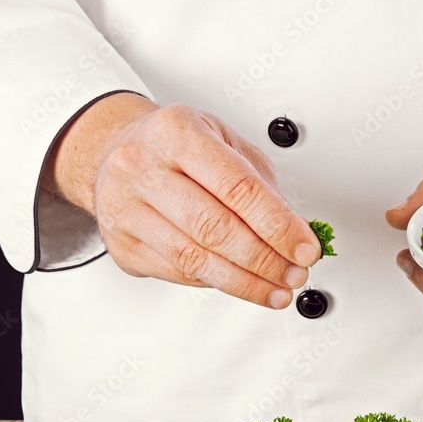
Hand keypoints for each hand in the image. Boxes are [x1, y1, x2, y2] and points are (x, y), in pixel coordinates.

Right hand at [43, 93, 320, 307]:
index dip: (278, 225)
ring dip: (244, 282)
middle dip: (265, 260)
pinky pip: (177, 273)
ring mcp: (126, 208)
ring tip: (276, 289)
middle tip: (294, 273)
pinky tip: (239, 281)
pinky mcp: (122, 246)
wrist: (116, 151)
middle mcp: (144, 167)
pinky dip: (216, 282)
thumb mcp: (226, 143)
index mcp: (177, 132)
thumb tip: (295, 233)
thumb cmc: (177, 146)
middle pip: (214, 228)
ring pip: (194, 259)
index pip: (238, 187)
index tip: (305, 248)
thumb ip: (262, 185)